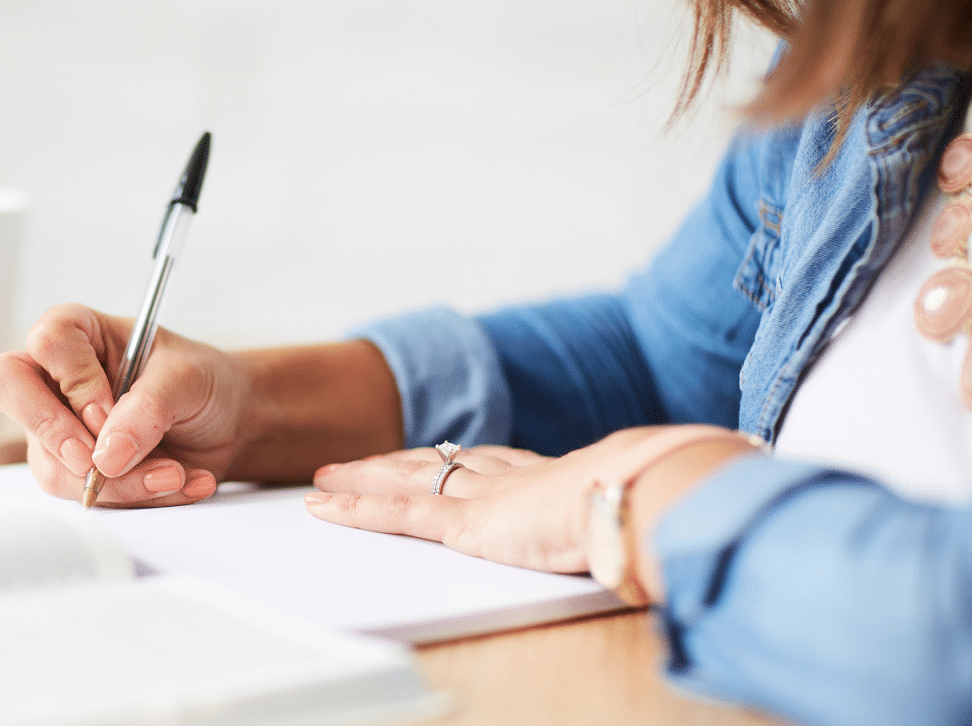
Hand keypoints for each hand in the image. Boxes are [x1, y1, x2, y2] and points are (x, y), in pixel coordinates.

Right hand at [0, 303, 246, 506]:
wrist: (226, 425)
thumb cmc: (200, 382)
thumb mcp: (187, 380)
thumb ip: (147, 408)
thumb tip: (106, 457)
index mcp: (81, 333)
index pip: (48, 341)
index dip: (74, 380)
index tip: (110, 409)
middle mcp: (57, 377)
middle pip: (6, 386)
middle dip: (53, 431)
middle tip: (98, 460)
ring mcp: (57, 427)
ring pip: (50, 461)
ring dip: (118, 481)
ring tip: (174, 473)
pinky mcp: (72, 470)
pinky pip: (82, 494)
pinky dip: (134, 497)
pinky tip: (177, 482)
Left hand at [305, 427, 753, 575]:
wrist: (644, 496)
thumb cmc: (657, 506)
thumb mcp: (644, 513)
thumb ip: (630, 519)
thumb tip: (654, 525)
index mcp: (555, 474)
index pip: (494, 463)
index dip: (463, 461)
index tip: (447, 456)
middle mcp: (511, 477)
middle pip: (440, 462)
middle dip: (397, 462)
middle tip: (361, 461)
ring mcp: (484, 496)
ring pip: (406, 480)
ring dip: (362, 479)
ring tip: (324, 478)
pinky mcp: (465, 522)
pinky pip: (397, 513)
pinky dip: (356, 508)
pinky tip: (323, 504)